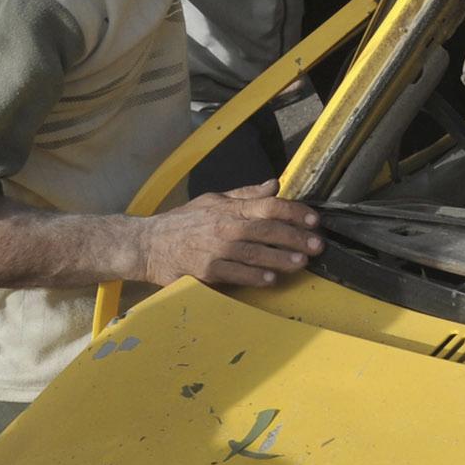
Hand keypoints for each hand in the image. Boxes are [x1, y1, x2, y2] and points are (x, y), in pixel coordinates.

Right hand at [137, 183, 322, 288]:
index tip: (313, 220)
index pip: (270, 205)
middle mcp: (225, 226)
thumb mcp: (214, 200)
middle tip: (317, 245)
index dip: (295, 211)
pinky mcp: (206, 271)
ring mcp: (216, 249)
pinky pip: (236, 274)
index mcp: (230, 208)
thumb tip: (275, 185)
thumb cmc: (183, 221)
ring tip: (301, 262)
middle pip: (267, 229)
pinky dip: (254, 276)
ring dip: (280, 258)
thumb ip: (246, 194)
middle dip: (295, 237)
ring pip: (255, 253)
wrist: (148, 244)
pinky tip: (271, 278)